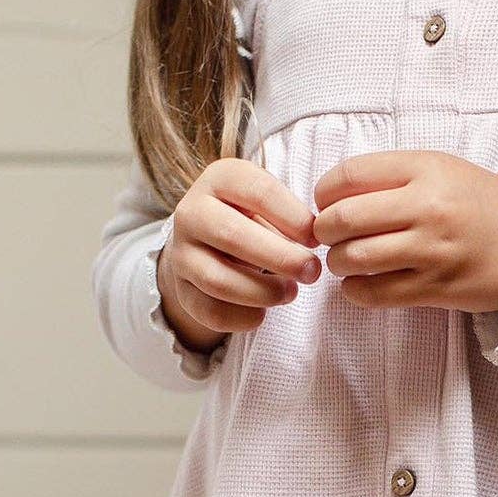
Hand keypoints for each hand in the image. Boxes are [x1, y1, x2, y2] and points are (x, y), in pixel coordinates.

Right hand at [158, 158, 321, 351]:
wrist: (204, 241)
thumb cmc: (250, 216)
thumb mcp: (267, 201)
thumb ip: (290, 215)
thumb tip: (314, 239)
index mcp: (219, 179)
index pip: (259, 193)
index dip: (293, 218)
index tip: (316, 238)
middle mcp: (191, 212)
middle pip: (232, 235)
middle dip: (280, 257)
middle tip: (312, 271)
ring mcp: (181, 253)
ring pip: (218, 279)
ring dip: (262, 291)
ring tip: (291, 292)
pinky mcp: (181, 289)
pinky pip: (209, 310)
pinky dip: (241, 318)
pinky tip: (262, 314)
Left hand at [311, 149, 497, 314]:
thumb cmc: (478, 204)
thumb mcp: (442, 170)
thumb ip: (393, 175)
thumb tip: (334, 194)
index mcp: (426, 170)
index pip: (350, 175)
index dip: (324, 191)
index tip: (325, 202)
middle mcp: (427, 207)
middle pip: (343, 218)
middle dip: (323, 230)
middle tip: (328, 235)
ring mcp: (431, 251)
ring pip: (353, 258)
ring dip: (337, 262)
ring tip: (345, 259)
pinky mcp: (435, 288)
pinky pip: (374, 293)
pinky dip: (354, 291)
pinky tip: (359, 283)